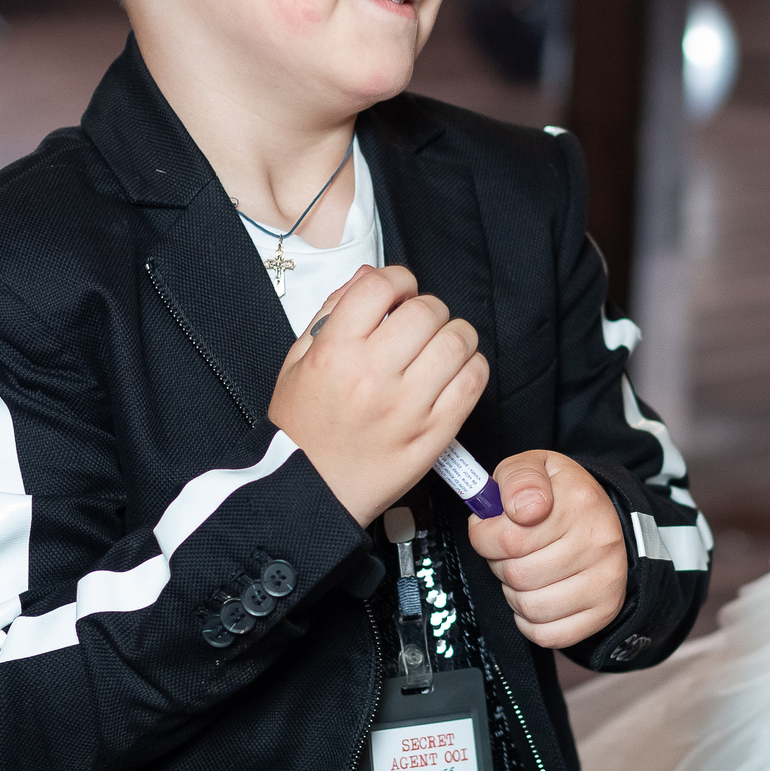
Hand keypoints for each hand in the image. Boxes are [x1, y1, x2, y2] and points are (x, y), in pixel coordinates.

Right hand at [270, 265, 487, 527]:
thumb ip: (331, 313)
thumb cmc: (302, 431)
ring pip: (457, 341)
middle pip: (426, 310)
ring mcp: (407, 406)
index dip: (398, 281)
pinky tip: (453, 373)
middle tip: (419, 325)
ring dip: (454, 336)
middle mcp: (372, 375)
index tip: (399, 294)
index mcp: (334, 352)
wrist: (309, 494)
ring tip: (439, 348)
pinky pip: (473, 382)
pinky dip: (471, 368)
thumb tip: (368, 276)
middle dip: (426, 309)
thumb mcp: (296, 363)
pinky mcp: (434, 433)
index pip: (381, 286)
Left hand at [467, 451, 628, 649]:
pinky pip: (547, 634)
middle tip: (510, 550)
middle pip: (517, 575)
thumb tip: (519, 509)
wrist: (600, 518)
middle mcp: (599, 542)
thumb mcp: (534, 467)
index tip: (490, 528)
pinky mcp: (604, 611)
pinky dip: (531, 621)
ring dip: (515, 593)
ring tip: (525, 570)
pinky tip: (537, 595)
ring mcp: (606, 580)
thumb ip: (517, 478)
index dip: (485, 537)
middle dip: (500, 564)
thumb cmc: (557, 496)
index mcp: (579, 501)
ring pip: (530, 607)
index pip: (508, 539)